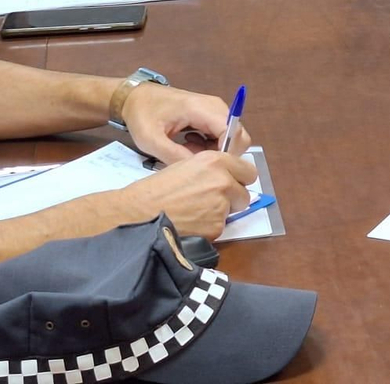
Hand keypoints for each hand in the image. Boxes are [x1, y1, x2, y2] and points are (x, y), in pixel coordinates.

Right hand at [121, 150, 256, 239]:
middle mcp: (223, 181)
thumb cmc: (158, 188)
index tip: (234, 183)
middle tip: (213, 200)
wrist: (140, 212)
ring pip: (232, 211)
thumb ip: (213, 169)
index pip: (249, 171)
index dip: (240, 178)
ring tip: (195, 211)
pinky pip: (219, 226)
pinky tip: (191, 222)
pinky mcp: (216, 226)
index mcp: (216, 161)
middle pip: (245, 194)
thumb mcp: (188, 165)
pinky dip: (209, 227)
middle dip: (233, 198)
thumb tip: (228, 176)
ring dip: (220, 213)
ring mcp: (221, 205)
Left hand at [122, 83, 248, 165]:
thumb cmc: (142, 114)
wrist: (136, 97)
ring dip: (213, 151)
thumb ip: (175, 157)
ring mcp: (214, 109)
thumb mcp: (151, 140)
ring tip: (186, 152)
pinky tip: (188, 145)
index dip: (227, 154)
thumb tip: (197, 171)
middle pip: (237, 136)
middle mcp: (215, 106)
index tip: (208, 168)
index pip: (233, 132)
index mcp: (202, 109)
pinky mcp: (210, 114)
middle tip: (196, 162)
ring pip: (229, 137)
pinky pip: (220, 135)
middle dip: (221, 154)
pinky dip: (209, 146)